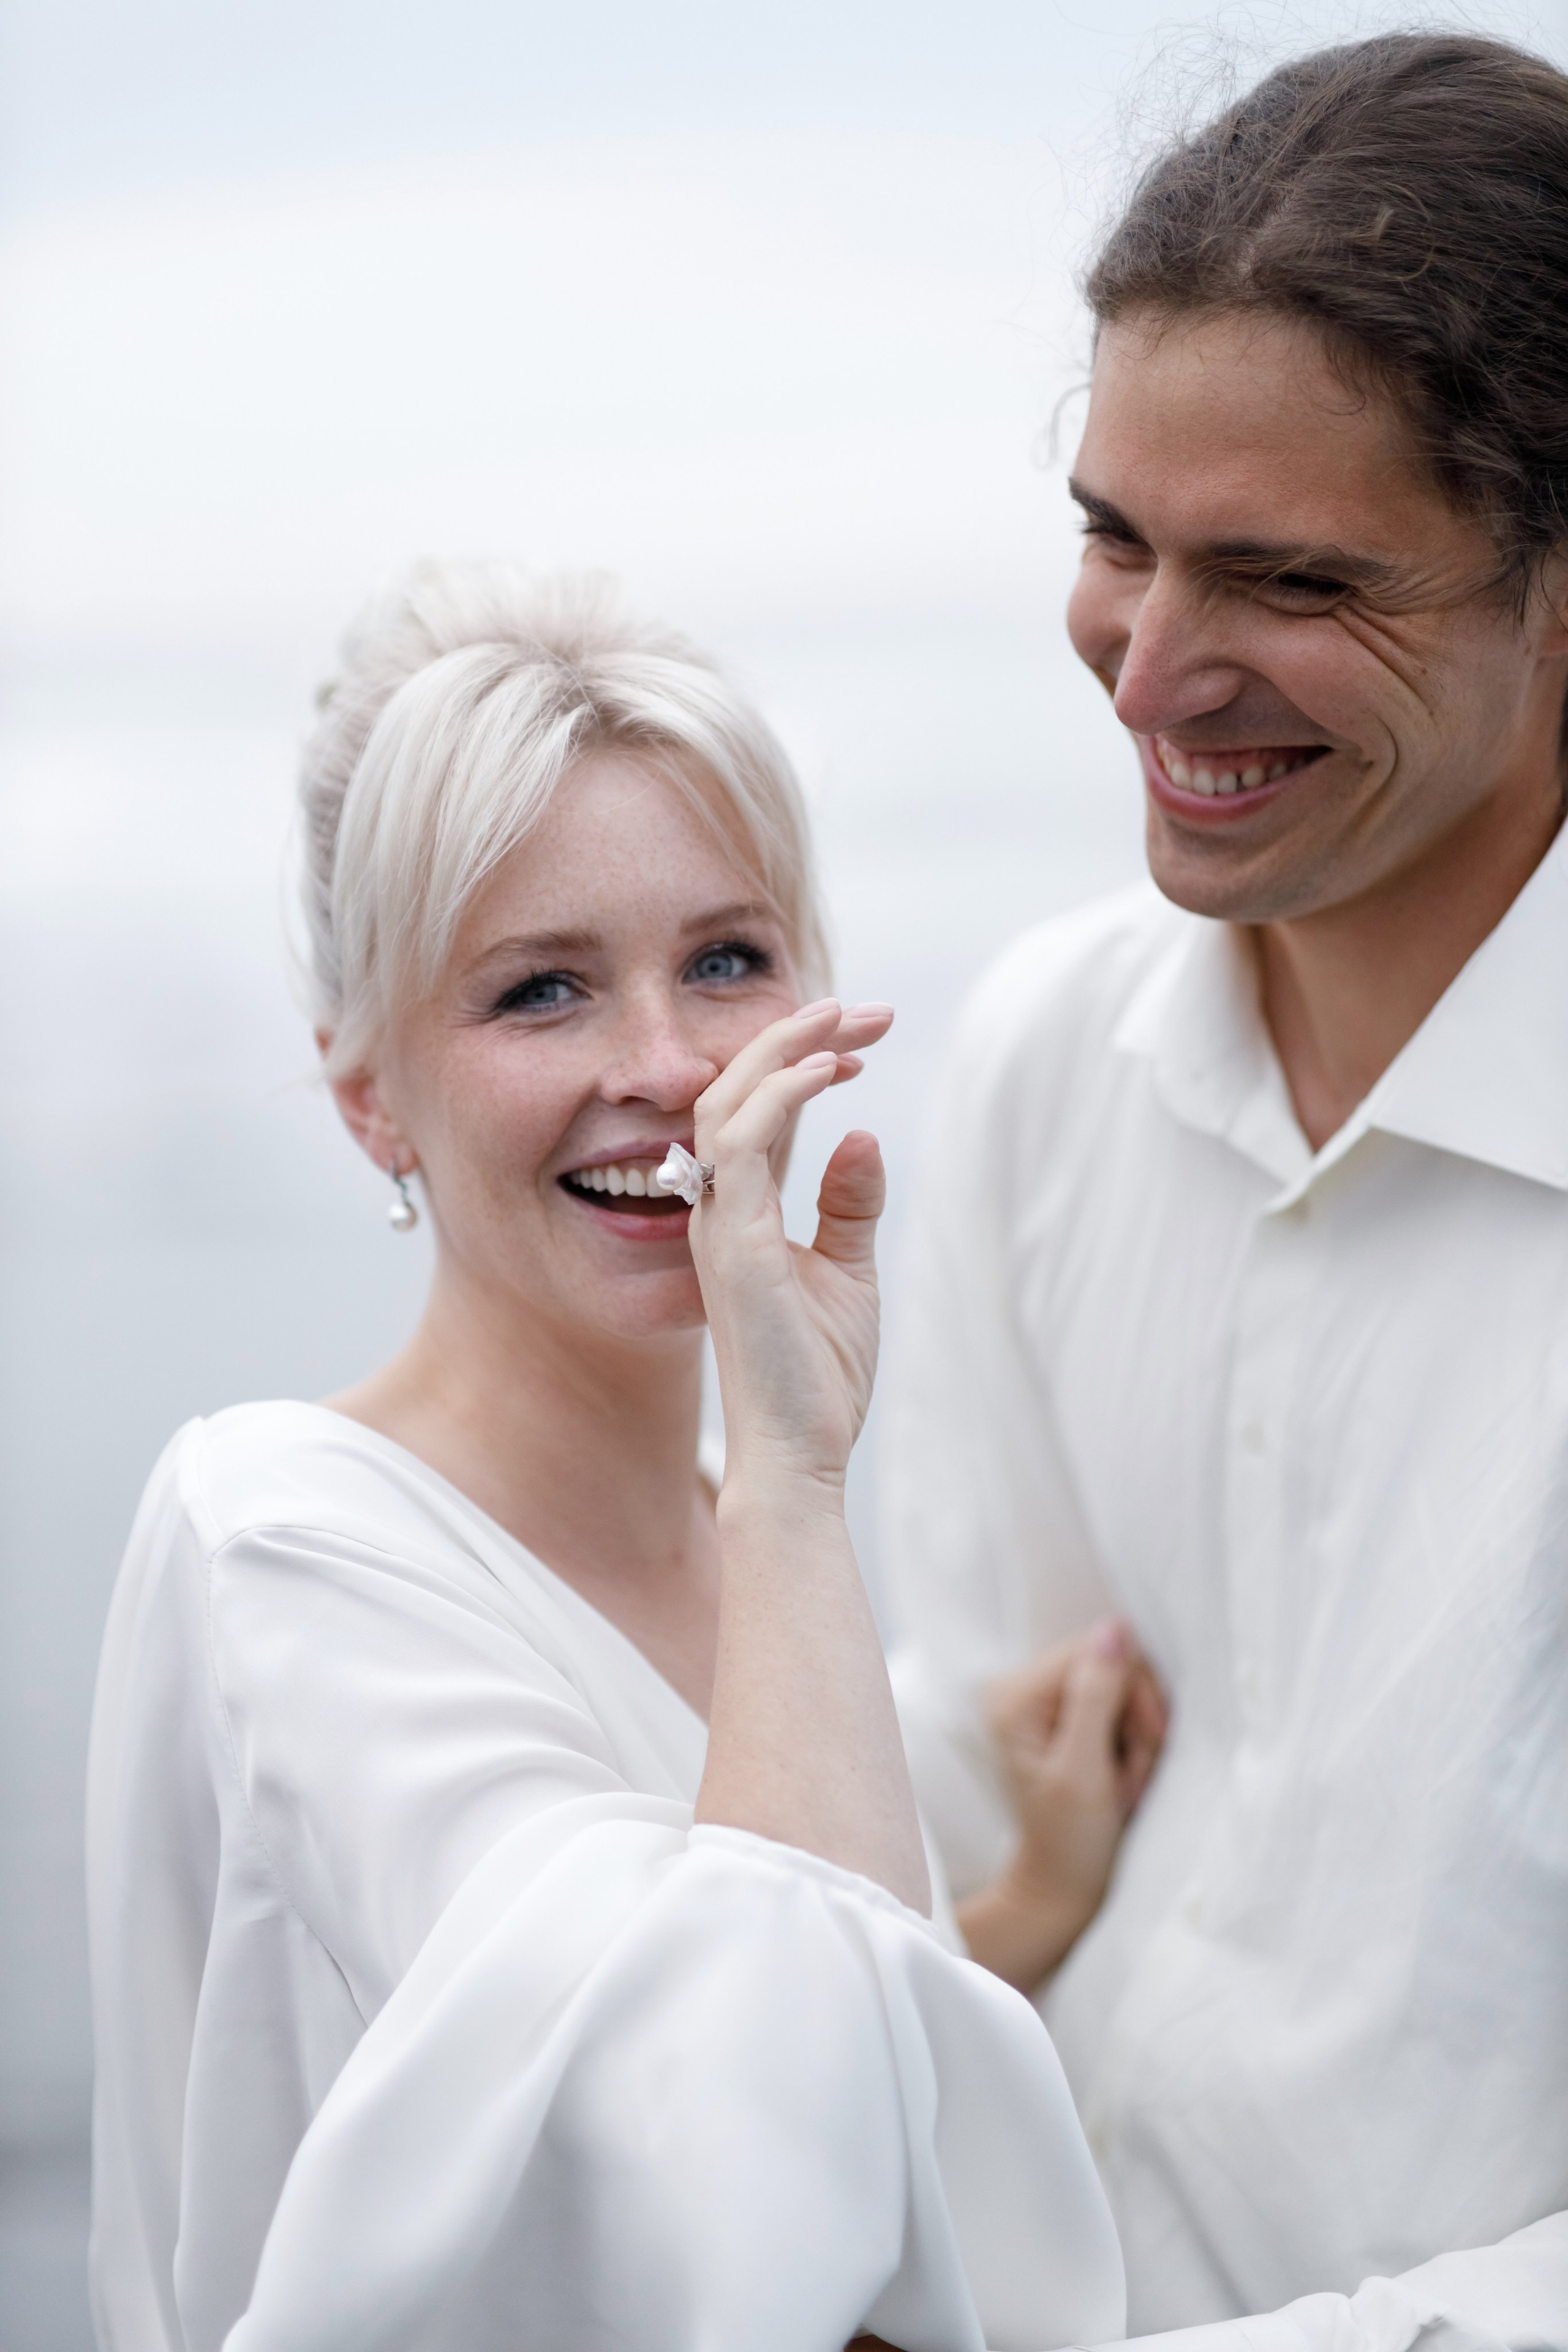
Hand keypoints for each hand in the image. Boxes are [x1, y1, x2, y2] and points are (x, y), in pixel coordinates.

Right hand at [686, 996, 893, 1492]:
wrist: (799, 1454)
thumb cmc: (816, 1377)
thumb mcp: (848, 1273)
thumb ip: (849, 1205)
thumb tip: (862, 1136)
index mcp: (736, 1213)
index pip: (753, 1111)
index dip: (799, 1063)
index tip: (859, 1040)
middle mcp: (714, 1209)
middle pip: (734, 1090)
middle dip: (795, 1037)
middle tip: (862, 1007)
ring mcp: (716, 1224)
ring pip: (727, 1101)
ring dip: (785, 1049)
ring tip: (844, 1018)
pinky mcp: (733, 1242)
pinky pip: (743, 1141)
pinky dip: (783, 1093)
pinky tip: (829, 1069)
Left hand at [956, 1620, 1167, 1991]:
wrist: (1064, 1889)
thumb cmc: (1069, 1841)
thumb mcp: (1083, 1771)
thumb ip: (1097, 1697)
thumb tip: (1114, 1628)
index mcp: (1016, 1697)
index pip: (1097, 1651)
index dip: (1134, 1693)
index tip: (1145, 1745)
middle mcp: (1025, 1690)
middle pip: (1112, 1666)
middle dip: (1138, 1720)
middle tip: (1132, 1776)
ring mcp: (1047, 1705)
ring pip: (1124, 1688)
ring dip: (1141, 1737)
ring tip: (1127, 1785)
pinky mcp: (1070, 1721)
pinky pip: (1121, 1709)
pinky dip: (1135, 1744)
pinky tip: (1125, 1778)